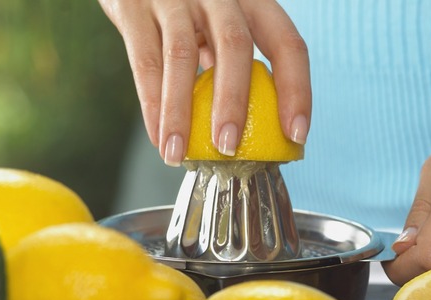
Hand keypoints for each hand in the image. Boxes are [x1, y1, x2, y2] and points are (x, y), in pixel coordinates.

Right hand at [98, 0, 311, 165]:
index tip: (296, 135)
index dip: (296, 90)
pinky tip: (157, 136)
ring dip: (181, 112)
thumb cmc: (186, 9)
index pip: (287, 42)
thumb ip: (233, 60)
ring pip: (181, 55)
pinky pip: (145, 59)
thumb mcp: (219, 23)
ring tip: (178, 154)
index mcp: (251, 0)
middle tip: (229, 148)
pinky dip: (151, 102)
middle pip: (235, 44)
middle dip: (234, 102)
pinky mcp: (133, 6)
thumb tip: (252, 132)